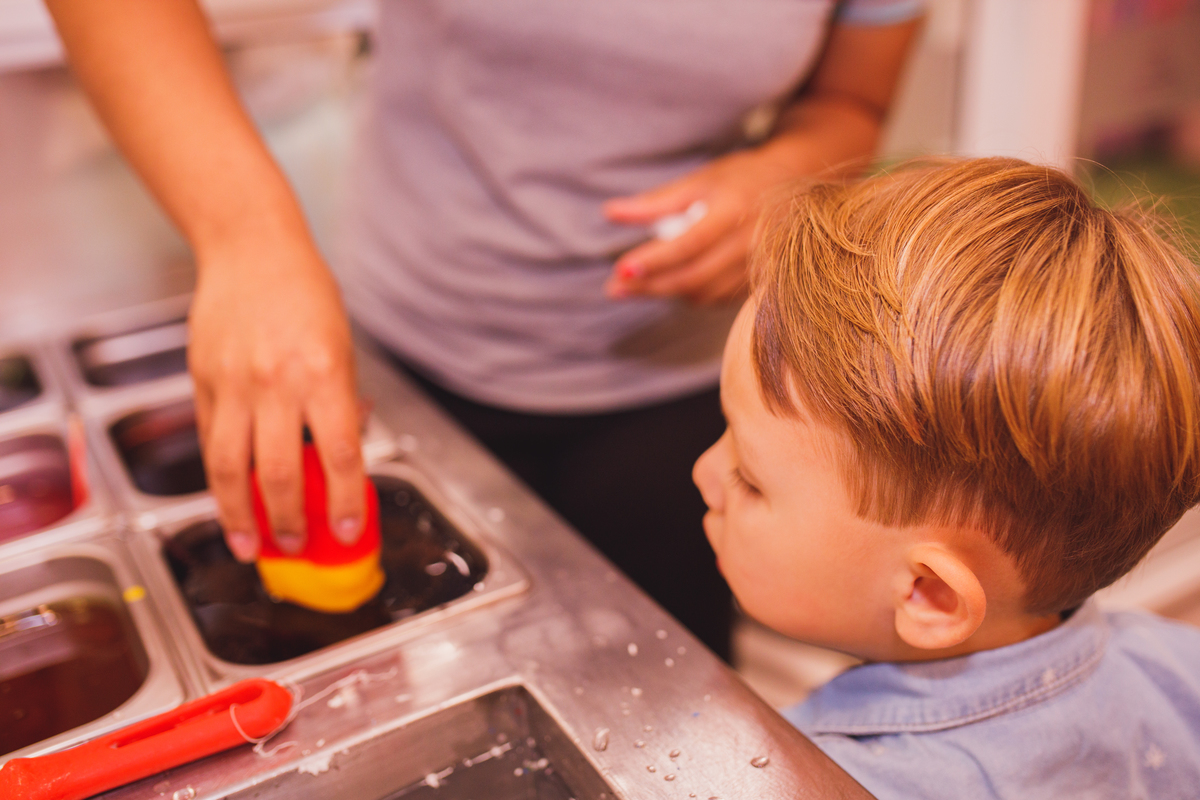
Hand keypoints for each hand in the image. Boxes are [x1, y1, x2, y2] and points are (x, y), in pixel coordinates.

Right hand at [189, 230, 364, 562]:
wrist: (250, 250)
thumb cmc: (306, 296)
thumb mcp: (343, 347)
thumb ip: (342, 403)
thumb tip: (344, 457)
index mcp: (323, 373)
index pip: (339, 453)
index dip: (344, 500)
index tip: (347, 529)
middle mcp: (276, 383)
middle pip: (278, 472)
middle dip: (287, 520)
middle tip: (294, 547)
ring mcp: (233, 384)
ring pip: (229, 467)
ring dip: (239, 515)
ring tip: (248, 545)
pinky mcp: (202, 381)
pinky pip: (211, 441)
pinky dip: (219, 478)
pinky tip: (228, 501)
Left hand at [602, 142, 807, 303]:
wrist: (795, 186)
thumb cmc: (740, 179)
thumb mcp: (699, 181)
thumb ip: (656, 202)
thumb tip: (611, 213)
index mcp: (734, 211)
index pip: (689, 244)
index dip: (655, 261)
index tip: (621, 269)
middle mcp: (750, 243)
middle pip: (693, 277)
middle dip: (650, 286)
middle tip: (614, 288)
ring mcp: (758, 267)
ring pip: (704, 294)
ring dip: (666, 293)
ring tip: (635, 286)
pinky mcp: (759, 283)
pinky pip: (716, 298)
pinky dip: (689, 294)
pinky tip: (669, 284)